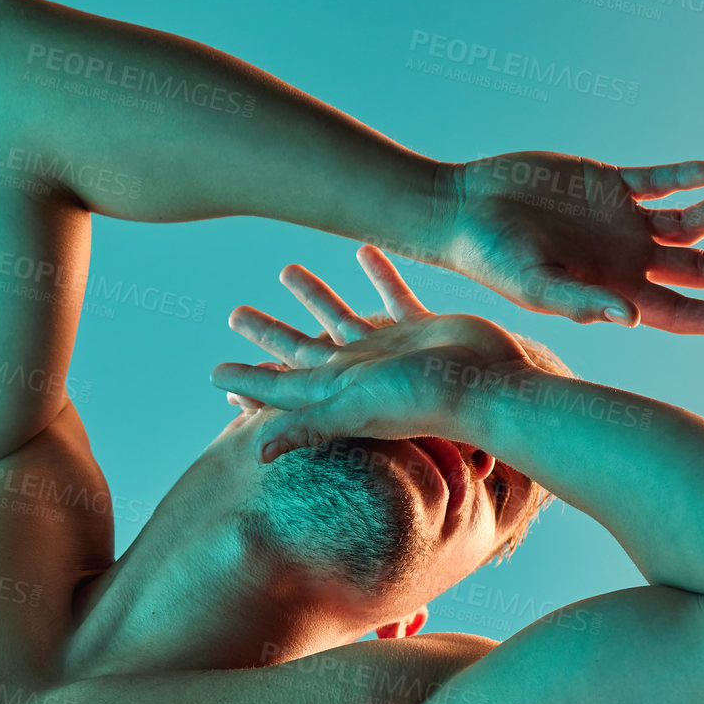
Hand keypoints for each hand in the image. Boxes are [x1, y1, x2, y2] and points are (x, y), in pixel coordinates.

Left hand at [212, 246, 544, 461]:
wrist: (490, 389)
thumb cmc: (422, 402)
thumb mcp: (356, 412)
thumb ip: (308, 427)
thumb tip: (256, 454)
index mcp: (336, 391)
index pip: (280, 387)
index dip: (247, 380)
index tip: (212, 373)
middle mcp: (358, 372)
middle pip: (301, 351)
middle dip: (267, 335)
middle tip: (234, 314)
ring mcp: (389, 350)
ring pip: (340, 317)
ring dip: (313, 296)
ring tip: (285, 269)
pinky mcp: (421, 330)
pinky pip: (391, 295)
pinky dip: (377, 274)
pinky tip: (363, 248)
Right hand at [438, 152, 703, 338]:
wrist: (460, 210)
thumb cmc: (488, 257)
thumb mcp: (534, 285)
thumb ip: (581, 301)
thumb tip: (633, 317)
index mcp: (613, 291)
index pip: (681, 312)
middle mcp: (625, 260)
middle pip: (700, 270)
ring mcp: (620, 222)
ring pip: (688, 222)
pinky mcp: (608, 183)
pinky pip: (657, 180)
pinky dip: (684, 176)